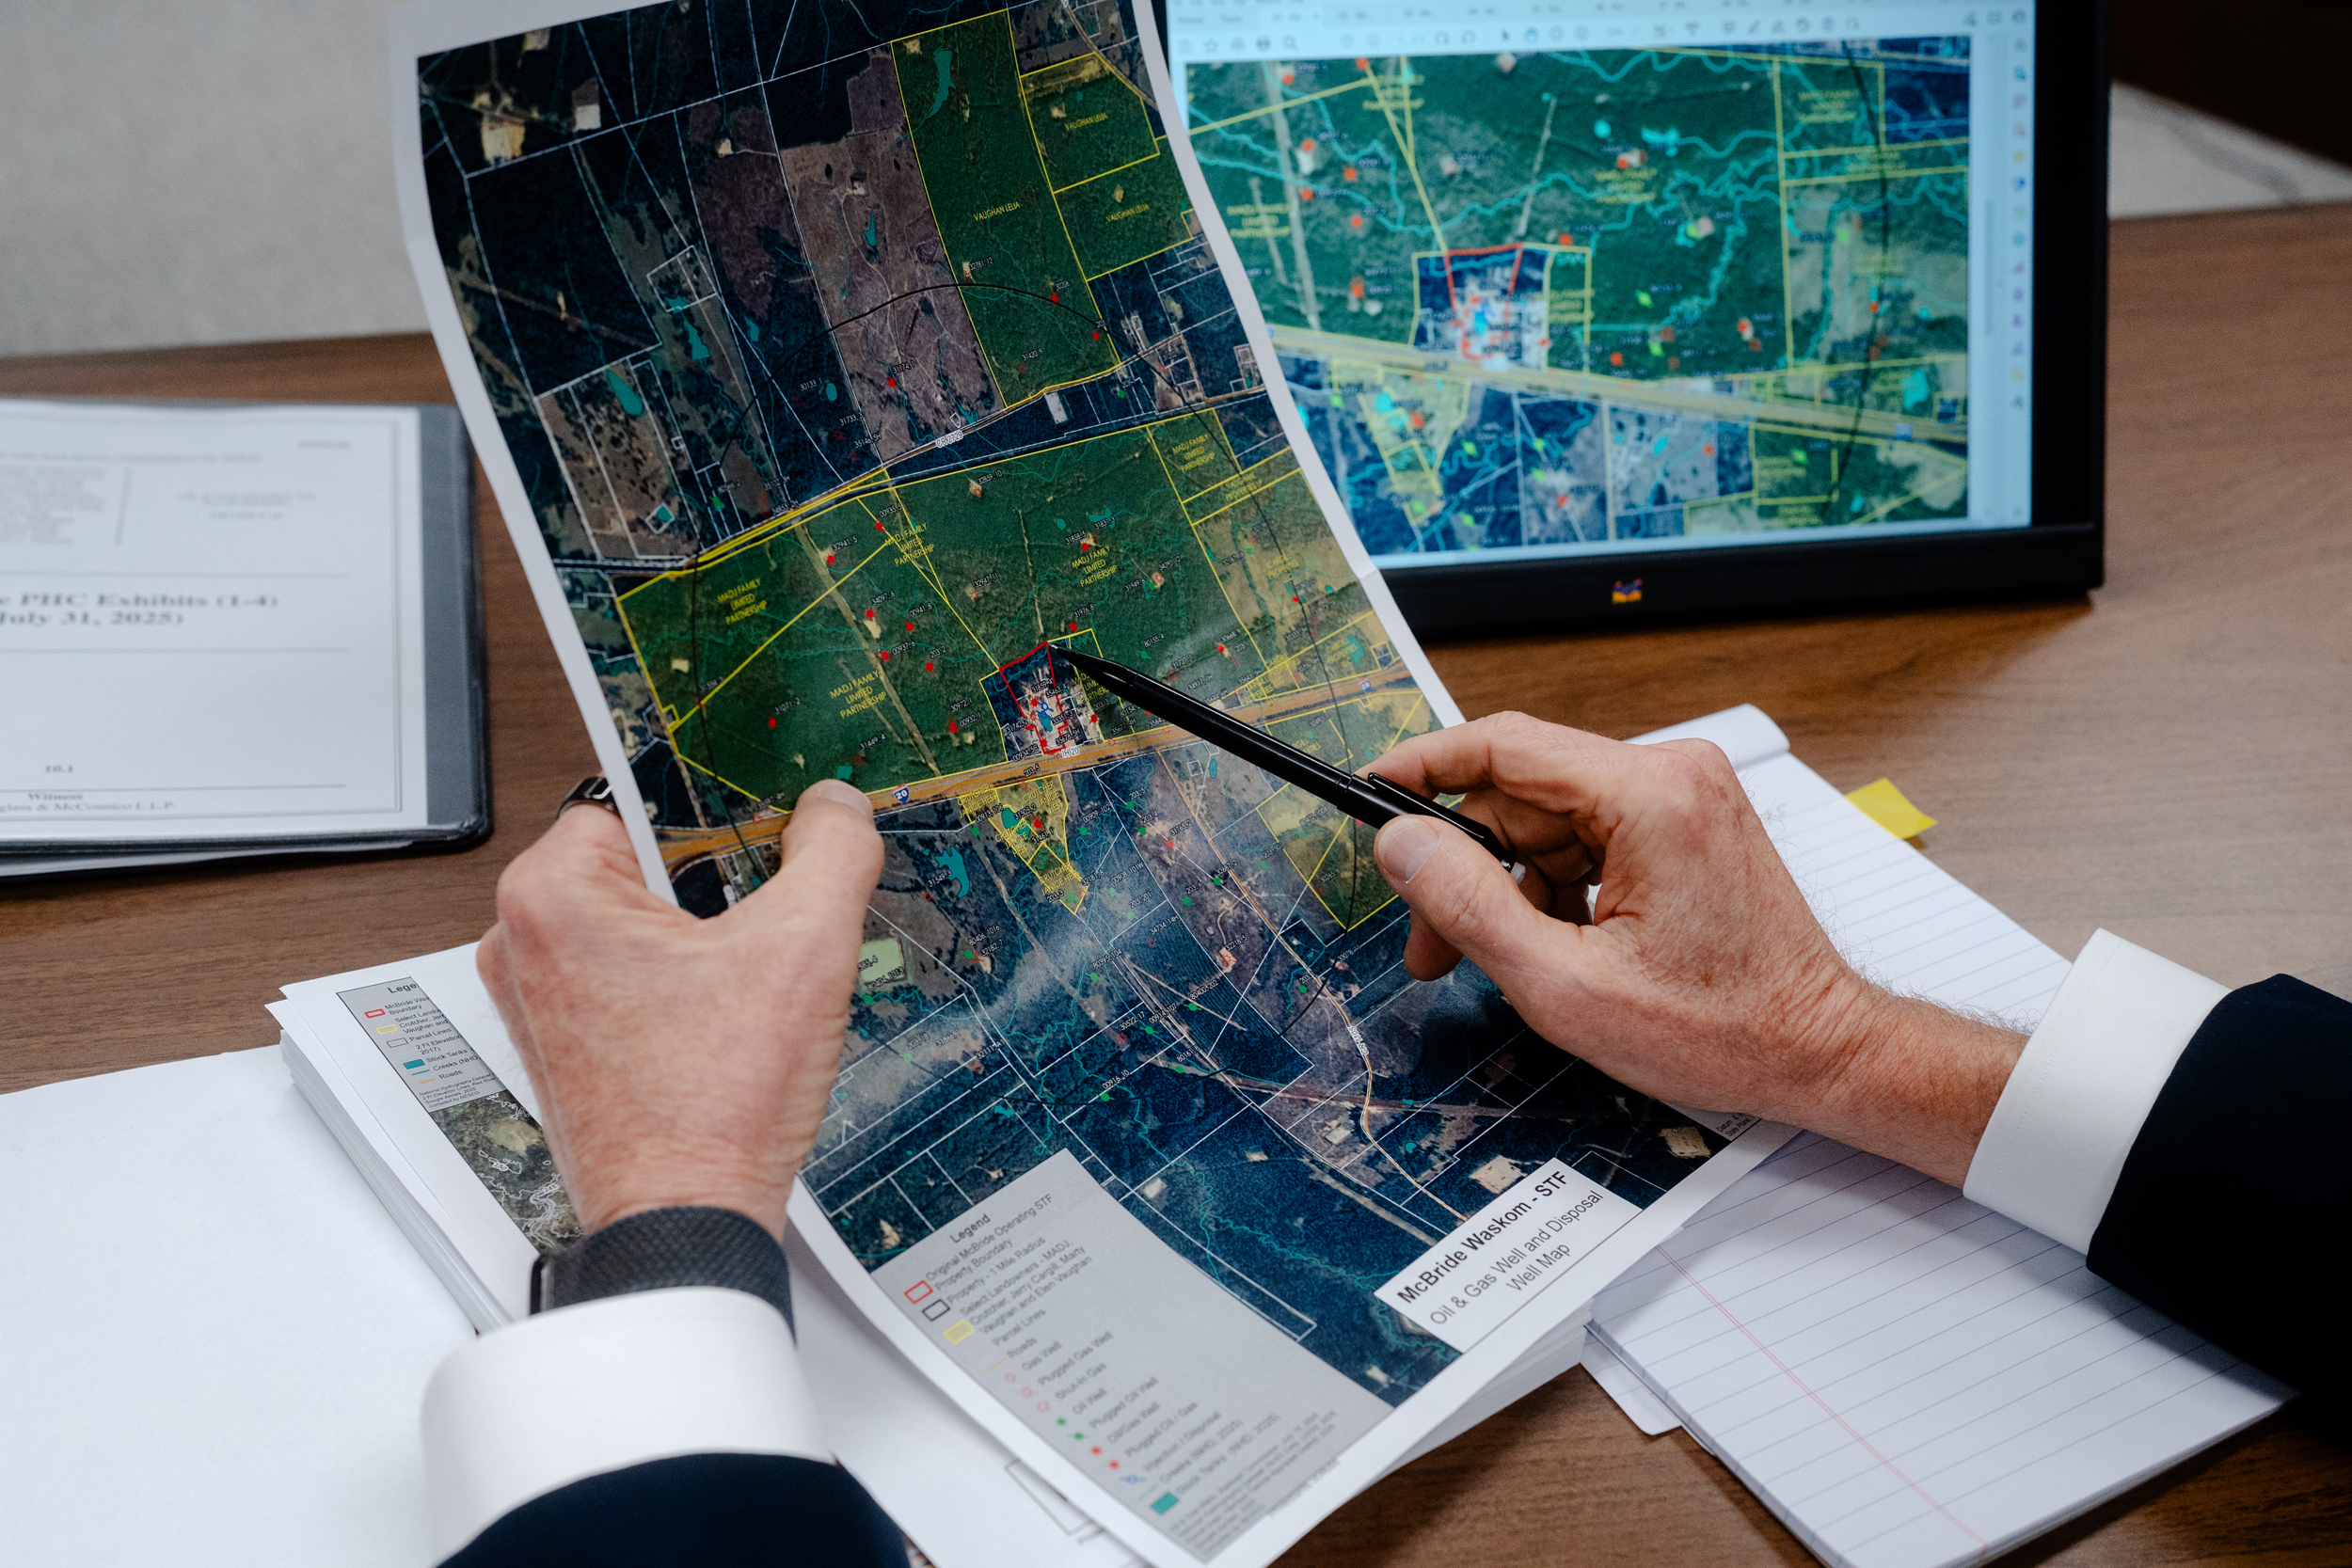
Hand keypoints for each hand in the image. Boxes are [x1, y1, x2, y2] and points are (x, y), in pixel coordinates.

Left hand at [475, 780, 882, 1236]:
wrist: (686, 1224)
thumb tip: (835, 808)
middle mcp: (522, 942)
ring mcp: (538, 1000)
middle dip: (720, 881)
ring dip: (708, 938)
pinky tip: (733, 1021)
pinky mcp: (566, 1046)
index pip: (643, 794)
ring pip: (645, 923)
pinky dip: (686, 987)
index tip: (768, 828)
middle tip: (769, 923)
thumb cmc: (711, 1108)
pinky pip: (633, 978)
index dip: (720, 809)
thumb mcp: (805, 949)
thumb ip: (832, 851)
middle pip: (647, 859)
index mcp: (550, 895)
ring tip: (753, 983)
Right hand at [1366, 714, 2022, 1185]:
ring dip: (1506, 885)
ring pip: (1548, 819)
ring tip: (1486, 960)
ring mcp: (1683, 796)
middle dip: (1464, 865)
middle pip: (1520, 792)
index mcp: (1650, 795)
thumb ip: (1469, 906)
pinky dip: (1551, 887)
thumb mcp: (1565, 985)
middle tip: (1427, 942)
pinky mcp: (1685, 823)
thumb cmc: (1723, 1030)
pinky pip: (1587, 836)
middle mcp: (1672, 775)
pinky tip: (1547, 945)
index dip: (1422, 767)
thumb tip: (1399, 843)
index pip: (1503, 745)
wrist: (1820, 1051)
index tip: (1368, 794)